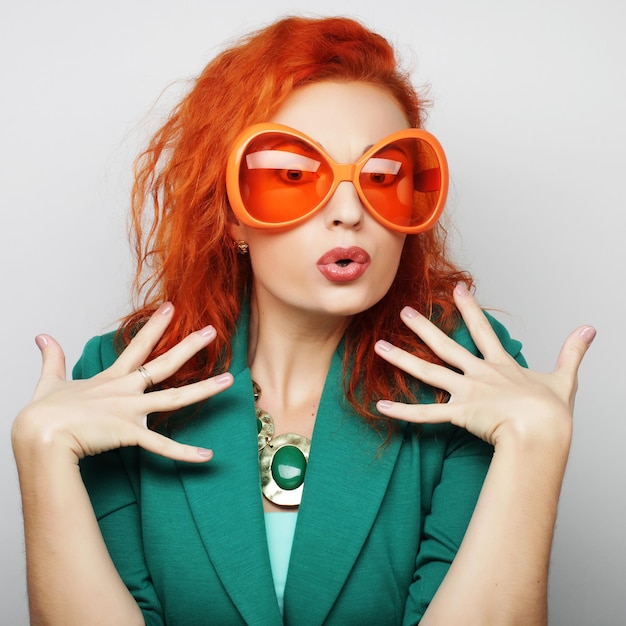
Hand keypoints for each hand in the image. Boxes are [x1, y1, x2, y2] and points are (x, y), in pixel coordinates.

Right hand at [12, 303, 232, 462]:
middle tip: (212, 331)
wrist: (39, 436)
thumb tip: (42, 337)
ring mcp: (131, 411)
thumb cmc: (43, 414)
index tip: (171, 308)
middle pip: (165, 363)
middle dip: (190, 345)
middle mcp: (126, 390)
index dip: (156, 326)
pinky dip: (185, 453)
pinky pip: (162, 447)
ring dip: (204, 389)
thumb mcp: (50, 381)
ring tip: (229, 381)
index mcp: (111, 379)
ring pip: (176, 398)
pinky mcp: (130, 433)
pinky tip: (207, 456)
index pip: (139, 345)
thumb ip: (52, 359)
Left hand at [374, 284, 594, 446]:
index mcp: (499, 366)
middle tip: (403, 311)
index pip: (481, 330)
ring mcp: (466, 392)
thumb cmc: (552, 412)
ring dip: (401, 359)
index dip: (469, 309)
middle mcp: (478, 374)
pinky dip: (403, 411)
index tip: (457, 290)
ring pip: (427, 371)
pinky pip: (425, 414)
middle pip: (445, 345)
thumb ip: (572, 352)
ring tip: (378, 347)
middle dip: (422, 327)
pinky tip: (381, 406)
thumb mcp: (564, 378)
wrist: (543, 431)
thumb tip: (589, 329)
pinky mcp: (459, 413)